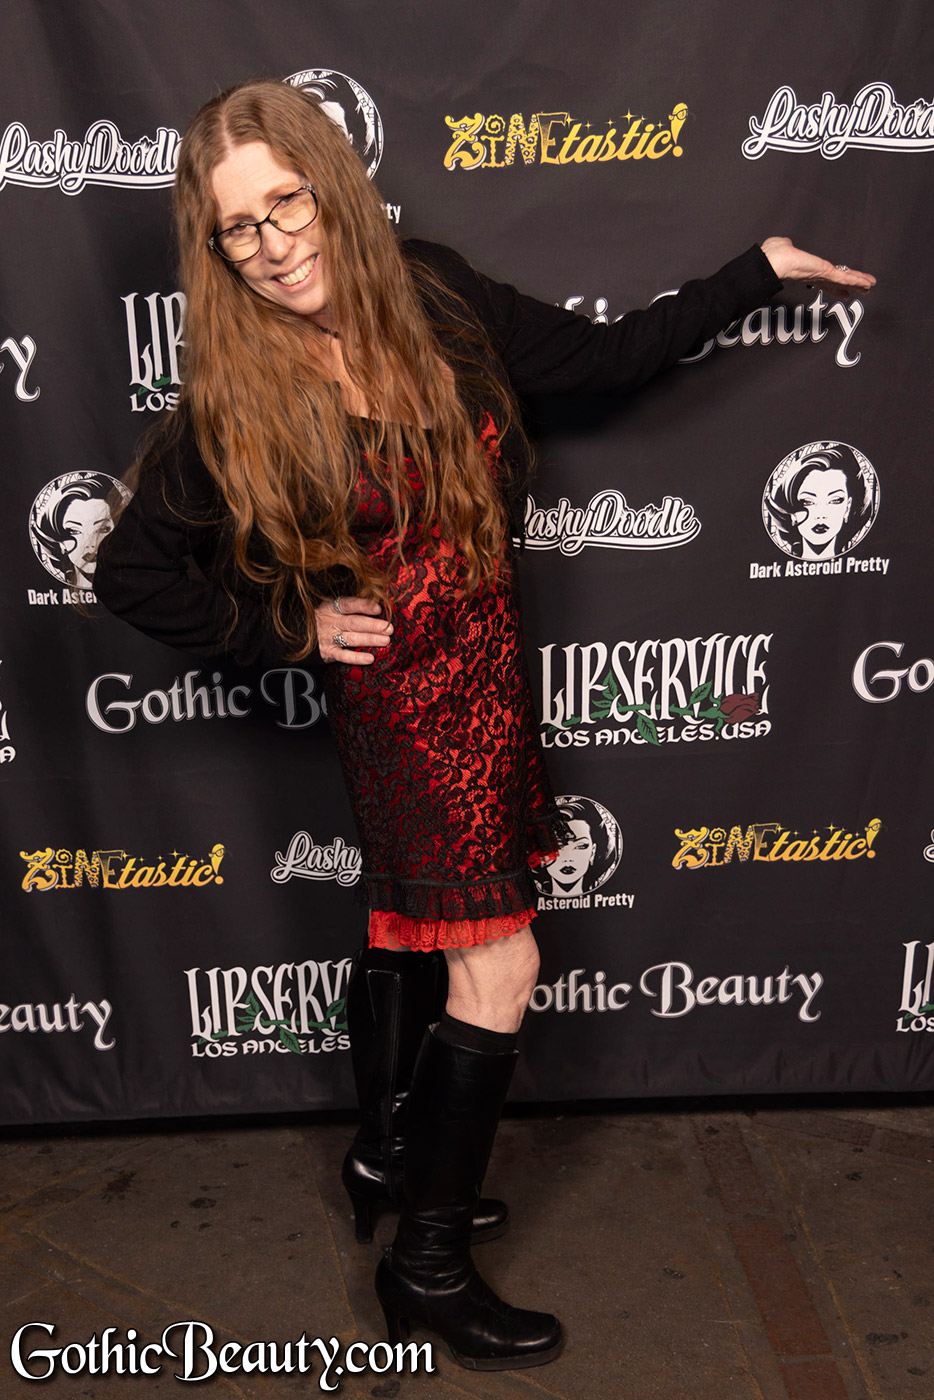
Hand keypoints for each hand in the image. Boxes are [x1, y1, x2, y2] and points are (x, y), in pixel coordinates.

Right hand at [315, 596, 392, 664]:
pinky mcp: (328, 652)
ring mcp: (329, 638)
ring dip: (370, 639)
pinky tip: (370, 658)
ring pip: (352, 638)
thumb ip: (349, 606)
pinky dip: (357, 658)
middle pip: (354, 623)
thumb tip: (376, 606)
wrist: (299, 635)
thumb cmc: (322, 618)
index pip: (348, 604)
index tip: (378, 609)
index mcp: (332, 607)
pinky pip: (344, 656)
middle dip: (373, 625)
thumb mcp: (330, 607)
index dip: (363, 606)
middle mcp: (331, 622)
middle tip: (388, 628)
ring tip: (385, 640)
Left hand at [761, 237, 875, 294]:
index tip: (845, 291)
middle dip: (852, 286)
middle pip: (838, 282)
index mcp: (807, 269)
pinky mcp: (825, 273)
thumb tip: (786, 243)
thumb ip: (787, 246)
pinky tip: (866, 283)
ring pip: (844, 281)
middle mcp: (816, 275)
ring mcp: (821, 275)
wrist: (772, 262)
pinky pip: (844, 278)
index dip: (837, 286)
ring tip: (870, 287)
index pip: (826, 279)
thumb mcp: (783, 247)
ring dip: (858, 283)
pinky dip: (856, 280)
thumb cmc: (773, 255)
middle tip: (864, 290)